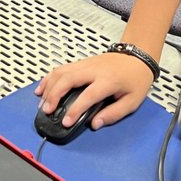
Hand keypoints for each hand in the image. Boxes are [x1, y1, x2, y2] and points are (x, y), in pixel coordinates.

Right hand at [34, 52, 154, 130]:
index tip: (66, 122)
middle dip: (54, 95)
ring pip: (61, 72)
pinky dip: (49, 77)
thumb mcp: (132, 101)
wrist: (137, 57)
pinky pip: (62, 68)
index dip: (75, 109)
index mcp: (108, 80)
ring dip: (49, 87)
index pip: (88, 96)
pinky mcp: (81, 62)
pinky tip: (42, 87)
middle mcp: (94, 70)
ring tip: (42, 102)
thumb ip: (113, 114)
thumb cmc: (136, 79)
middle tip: (47, 111)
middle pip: (68, 79)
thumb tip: (95, 124)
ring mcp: (86, 64)